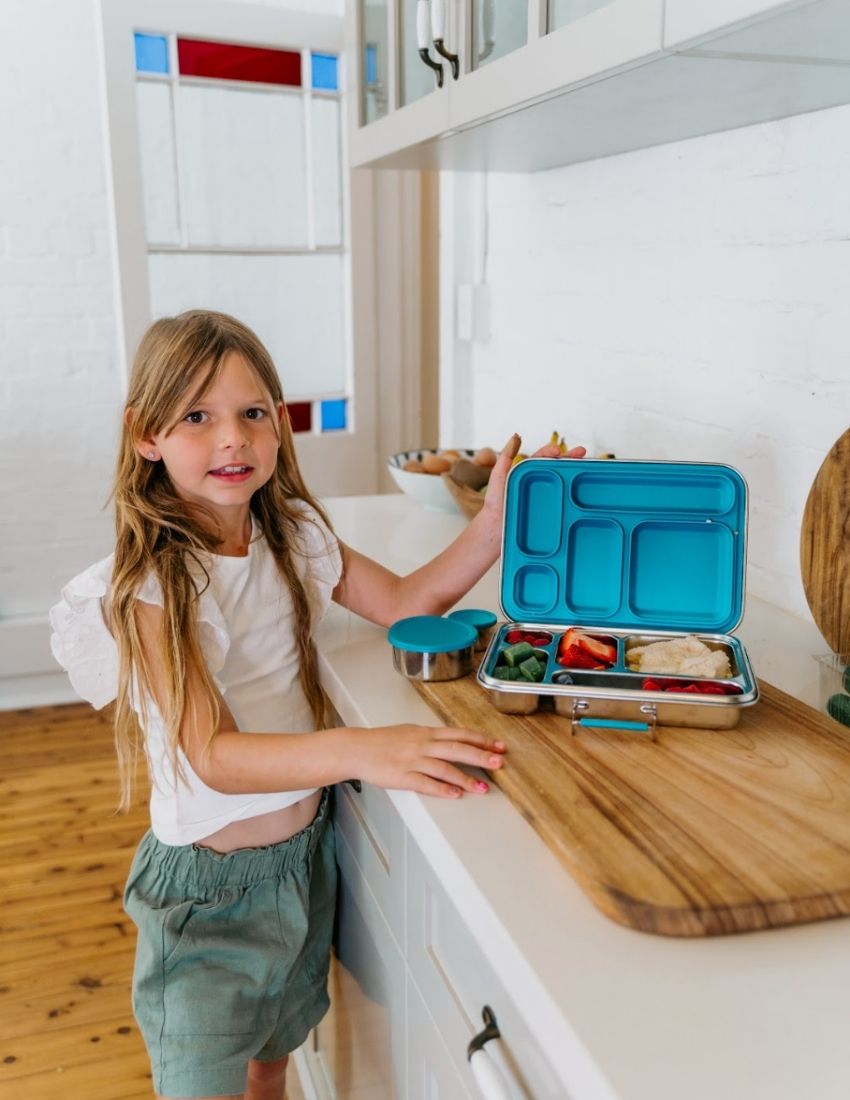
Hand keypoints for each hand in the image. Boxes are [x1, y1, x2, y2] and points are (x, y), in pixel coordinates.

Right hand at [349, 725, 506, 797]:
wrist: (357, 749)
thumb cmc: (382, 741)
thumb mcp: (411, 732)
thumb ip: (432, 738)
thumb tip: (453, 741)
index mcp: (426, 733)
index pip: (459, 734)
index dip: (481, 740)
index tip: (499, 746)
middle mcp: (422, 744)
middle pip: (456, 749)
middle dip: (480, 756)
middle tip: (499, 763)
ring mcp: (413, 760)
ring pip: (444, 768)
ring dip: (465, 778)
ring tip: (483, 788)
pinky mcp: (402, 776)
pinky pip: (425, 783)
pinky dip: (441, 789)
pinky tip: (454, 794)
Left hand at [480, 433, 586, 525]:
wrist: (497, 533)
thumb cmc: (496, 507)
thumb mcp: (499, 479)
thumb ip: (505, 458)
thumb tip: (516, 436)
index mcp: (525, 475)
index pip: (541, 459)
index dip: (551, 452)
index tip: (560, 449)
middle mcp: (537, 485)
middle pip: (556, 468)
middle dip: (570, 459)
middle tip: (582, 452)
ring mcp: (544, 498)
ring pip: (561, 483)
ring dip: (573, 474)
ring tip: (586, 466)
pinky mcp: (549, 512)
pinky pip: (563, 501)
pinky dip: (572, 495)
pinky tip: (581, 492)